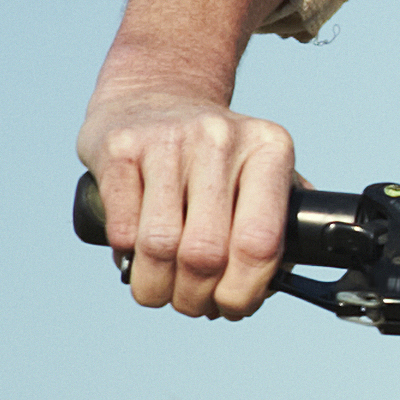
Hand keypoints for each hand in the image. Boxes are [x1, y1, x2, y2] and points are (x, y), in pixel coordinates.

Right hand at [78, 81, 296, 318]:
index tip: (234, 307)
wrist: (156, 92)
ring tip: (162, 293)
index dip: (244, 292)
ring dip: (158, 288)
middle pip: (206, 253)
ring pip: (160, 246)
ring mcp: (167, 141)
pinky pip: (122, 229)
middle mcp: (221, 139)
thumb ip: (280, 216)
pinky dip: (127, 259)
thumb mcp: (261, 168)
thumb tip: (280, 283)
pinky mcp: (119, 149)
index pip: (260, 243)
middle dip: (197, 298)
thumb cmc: (214, 153)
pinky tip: (136, 262)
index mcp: (270, 149)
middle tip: (194, 305)